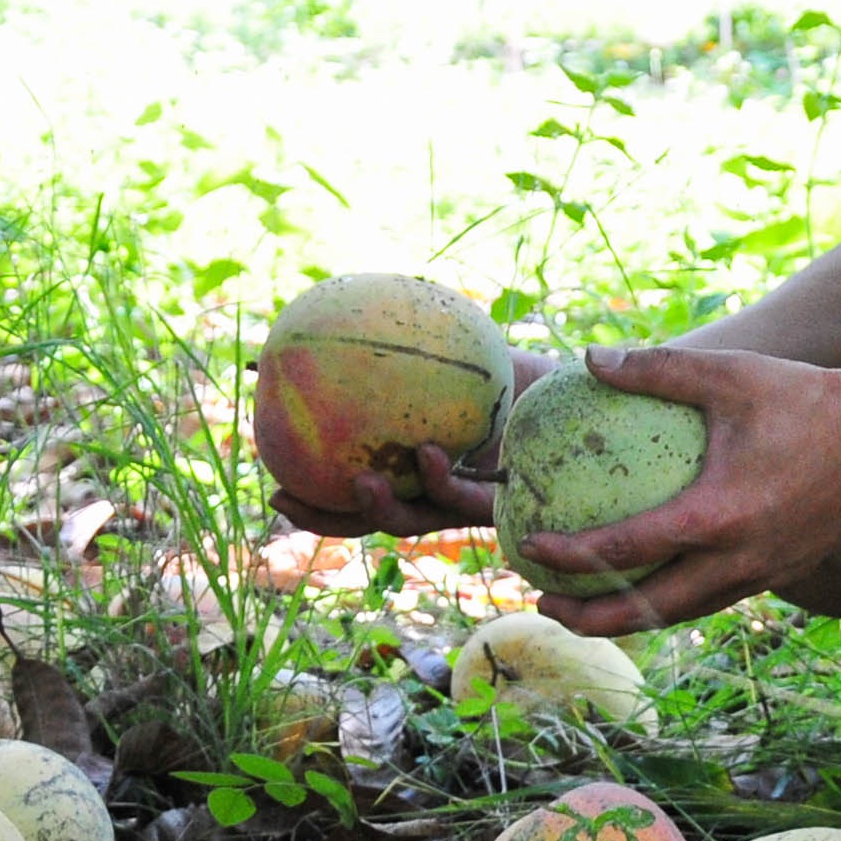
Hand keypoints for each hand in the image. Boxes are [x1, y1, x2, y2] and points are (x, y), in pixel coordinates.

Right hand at [267, 348, 561, 538]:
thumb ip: (386, 347)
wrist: (564, 382)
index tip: (276, 485)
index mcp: (408, 470)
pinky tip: (429, 453)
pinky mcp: (503, 501)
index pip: (352, 494)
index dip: (312, 501)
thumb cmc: (499, 364)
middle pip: (368, 518)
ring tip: (362, 484)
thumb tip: (317, 320)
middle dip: (328, 517)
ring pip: (414, 521)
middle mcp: (431, 494)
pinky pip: (465, 497)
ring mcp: (465, 503)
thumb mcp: (438, 351)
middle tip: (288, 496)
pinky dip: (442, 479)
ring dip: (382, 509)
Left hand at [515, 342, 840, 636]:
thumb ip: (656, 368)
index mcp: (717, 517)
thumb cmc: (804, 396)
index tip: (530, 544)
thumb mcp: (727, 374)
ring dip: (629, 615)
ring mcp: (764, 574)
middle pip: (647, 609)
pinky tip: (650, 582)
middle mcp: (739, 560)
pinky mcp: (783, 574)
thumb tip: (591, 358)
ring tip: (585, 606)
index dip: (569, 554)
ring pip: (682, 614)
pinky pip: (714, 599)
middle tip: (543, 603)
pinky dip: (672, 601)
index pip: (625, 550)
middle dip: (589, 616)